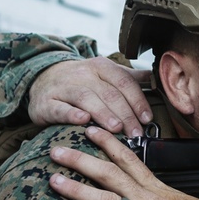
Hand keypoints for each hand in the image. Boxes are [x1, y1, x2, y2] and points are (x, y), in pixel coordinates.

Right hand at [29, 57, 153, 135]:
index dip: (137, 100)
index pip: (124, 82)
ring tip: (116, 128)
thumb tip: (156, 78)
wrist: (42, 79)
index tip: (147, 118)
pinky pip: (60, 107)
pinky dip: (71, 114)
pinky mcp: (47, 102)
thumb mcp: (104, 74)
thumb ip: (129, 77)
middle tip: (136, 132)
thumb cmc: (80, 81)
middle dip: (125, 114)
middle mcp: (83, 74)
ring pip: (87, 98)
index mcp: (101, 67)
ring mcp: (64, 87)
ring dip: (103, 113)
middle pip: (108, 93)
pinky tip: (83, 120)